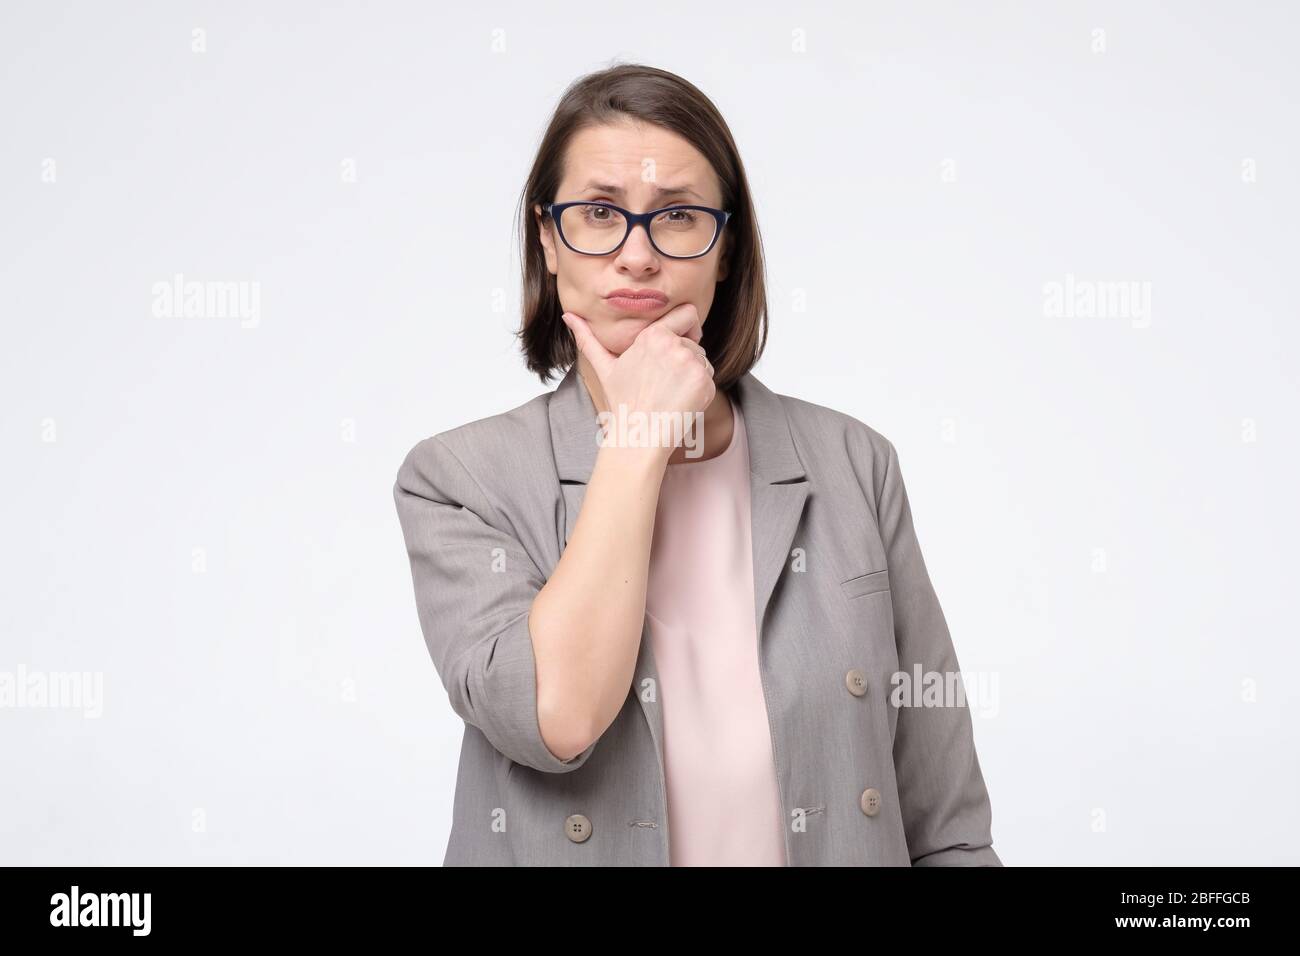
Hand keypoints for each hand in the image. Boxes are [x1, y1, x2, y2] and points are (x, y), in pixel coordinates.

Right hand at [561, 303, 715, 454]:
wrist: (640, 435)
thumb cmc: (623, 402)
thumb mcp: (604, 367)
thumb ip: (588, 338)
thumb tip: (568, 316)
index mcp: (653, 335)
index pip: (688, 313)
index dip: (688, 325)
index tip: (682, 337)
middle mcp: (675, 345)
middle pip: (695, 341)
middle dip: (685, 356)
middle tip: (665, 380)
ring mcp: (692, 363)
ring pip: (703, 360)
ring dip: (693, 373)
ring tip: (670, 391)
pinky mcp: (705, 381)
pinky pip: (709, 378)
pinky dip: (700, 390)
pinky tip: (680, 401)